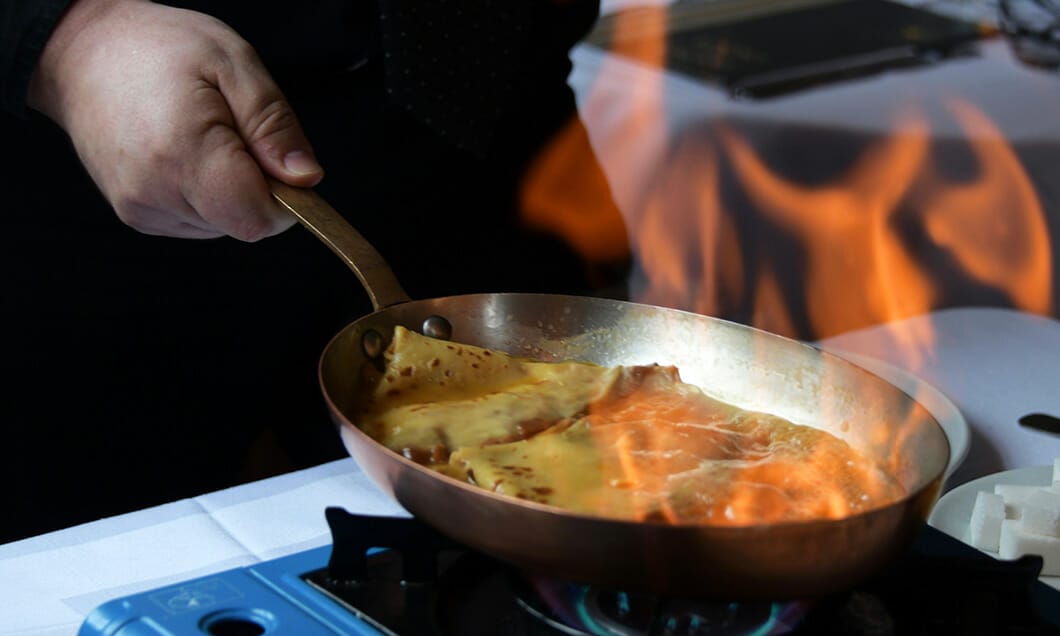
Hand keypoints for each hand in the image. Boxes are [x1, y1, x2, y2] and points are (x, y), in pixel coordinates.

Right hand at [27, 0, 322, 240]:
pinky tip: (186, 154)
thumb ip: (274, 126)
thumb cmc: (160, 48)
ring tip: (203, 137)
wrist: (83, 53)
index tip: (274, 156)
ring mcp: (142, 209)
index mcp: (184, 154)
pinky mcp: (137, 216)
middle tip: (233, 133)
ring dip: (230, 189)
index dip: (285, 197)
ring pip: (223, 225)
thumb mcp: (234, 64)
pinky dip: (207, 194)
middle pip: (244, 224)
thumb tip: (306, 179)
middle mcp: (156, 193)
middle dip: (257, 187)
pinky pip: (198, 221)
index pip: (259, 219)